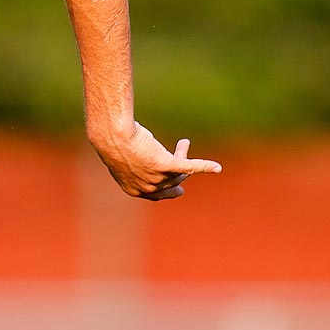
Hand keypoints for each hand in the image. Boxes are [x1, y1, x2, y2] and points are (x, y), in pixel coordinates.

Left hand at [90, 124, 220, 200]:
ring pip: (179, 171)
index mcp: (134, 190)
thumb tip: (142, 164)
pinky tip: (217, 167)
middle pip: (172, 182)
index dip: (169, 187)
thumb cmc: (113, 143)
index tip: (179, 188)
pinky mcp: (166, 165)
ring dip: (182, 155)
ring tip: (184, 143)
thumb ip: (135, 167)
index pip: (159, 194)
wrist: (112, 134)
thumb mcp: (123, 160)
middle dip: (179, 170)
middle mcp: (147, 189)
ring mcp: (157, 178)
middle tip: (181, 155)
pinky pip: (189, 166)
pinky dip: (204, 166)